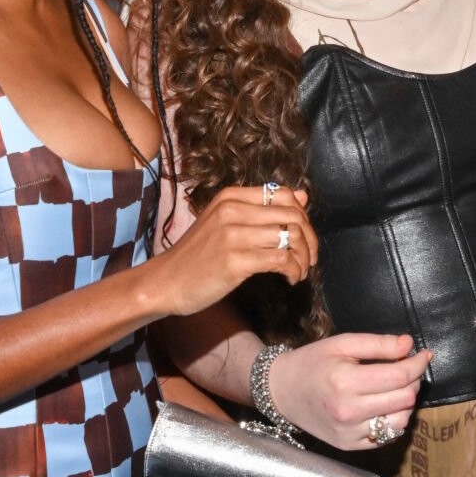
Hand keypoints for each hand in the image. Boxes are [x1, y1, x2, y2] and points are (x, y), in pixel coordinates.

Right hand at [148, 186, 317, 317]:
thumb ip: (261, 209)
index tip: (302, 236)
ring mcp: (233, 235)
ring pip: (291, 237)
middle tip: (308, 258)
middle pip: (293, 216)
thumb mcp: (224, 223)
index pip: (283, 195)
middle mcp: (232, 210)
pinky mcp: (236, 261)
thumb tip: (303, 195)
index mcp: (230, 197)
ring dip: (303, 258)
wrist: (166, 281)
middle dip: (309, 240)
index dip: (302, 216)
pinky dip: (294, 271)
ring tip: (299, 271)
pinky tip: (290, 279)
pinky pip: (281, 260)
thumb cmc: (196, 256)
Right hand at [269, 332, 430, 450]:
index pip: (399, 376)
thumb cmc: (311, 363)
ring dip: (406, 402)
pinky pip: (387, 435)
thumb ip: (377, 344)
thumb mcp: (340, 344)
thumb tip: (409, 345)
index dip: (418, 364)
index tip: (423, 354)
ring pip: (401, 420)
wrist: (281, 391)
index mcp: (345, 381)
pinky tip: (383, 406)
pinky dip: (393, 419)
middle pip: (405, 399)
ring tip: (394, 388)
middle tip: (407, 369)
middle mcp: (348, 411)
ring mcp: (349, 432)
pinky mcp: (350, 446)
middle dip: (413, 381)